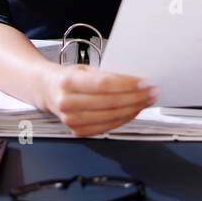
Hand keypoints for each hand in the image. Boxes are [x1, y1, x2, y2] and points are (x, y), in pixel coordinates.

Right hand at [40, 65, 158, 136]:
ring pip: (111, 116)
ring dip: (134, 109)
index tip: (145, 83)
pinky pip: (107, 127)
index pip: (104, 84)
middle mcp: (68, 102)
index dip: (127, 84)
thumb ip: (106, 75)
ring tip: (147, 101)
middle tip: (152, 92)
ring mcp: (71, 120)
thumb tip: (136, 81)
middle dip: (136, 97)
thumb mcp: (85, 69)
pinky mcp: (78, 131)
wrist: (48, 91)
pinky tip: (133, 111)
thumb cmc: (70, 78)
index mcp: (69, 81)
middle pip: (110, 102)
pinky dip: (124, 119)